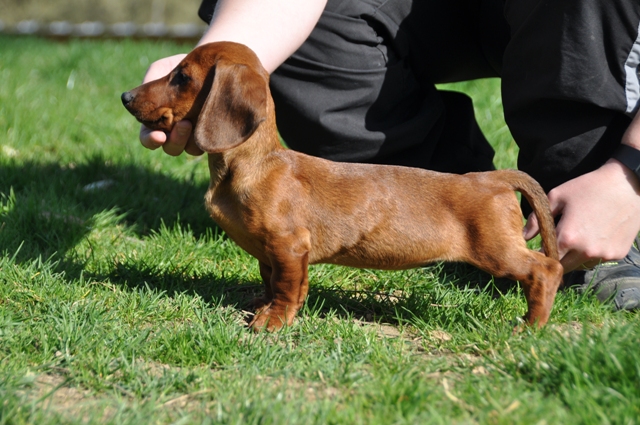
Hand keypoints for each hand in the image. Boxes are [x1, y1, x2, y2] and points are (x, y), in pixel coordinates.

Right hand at [138, 54, 202, 155]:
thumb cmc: (181, 66)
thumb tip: (132, 99)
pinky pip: (209, 143)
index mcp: (156, 120)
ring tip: (195, 120)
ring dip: (191, 138)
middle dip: (175, 140)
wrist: (210, 62)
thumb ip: (148, 84)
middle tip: (184, 124)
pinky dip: (208, 136)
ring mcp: (194, 133)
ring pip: (190, 149)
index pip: (149, 139)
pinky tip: (211, 123)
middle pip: (170, 148)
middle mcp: (174, 131)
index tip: (159, 135)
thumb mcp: (161, 69)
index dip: (151, 140)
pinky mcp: (212, 132)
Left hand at [523, 159, 639, 271]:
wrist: (628, 184)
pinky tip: (595, 235)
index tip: (538, 248)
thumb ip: (536, 219)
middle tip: (555, 244)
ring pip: (581, 265)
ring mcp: (604, 254)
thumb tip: (523, 237)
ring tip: (577, 237)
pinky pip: (599, 260)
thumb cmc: (589, 187)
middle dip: (556, 258)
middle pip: (563, 266)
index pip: (547, 259)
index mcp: (568, 238)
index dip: (540, 255)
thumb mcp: (557, 197)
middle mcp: (586, 251)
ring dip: (574, 257)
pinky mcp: (618, 254)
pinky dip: (593, 253)